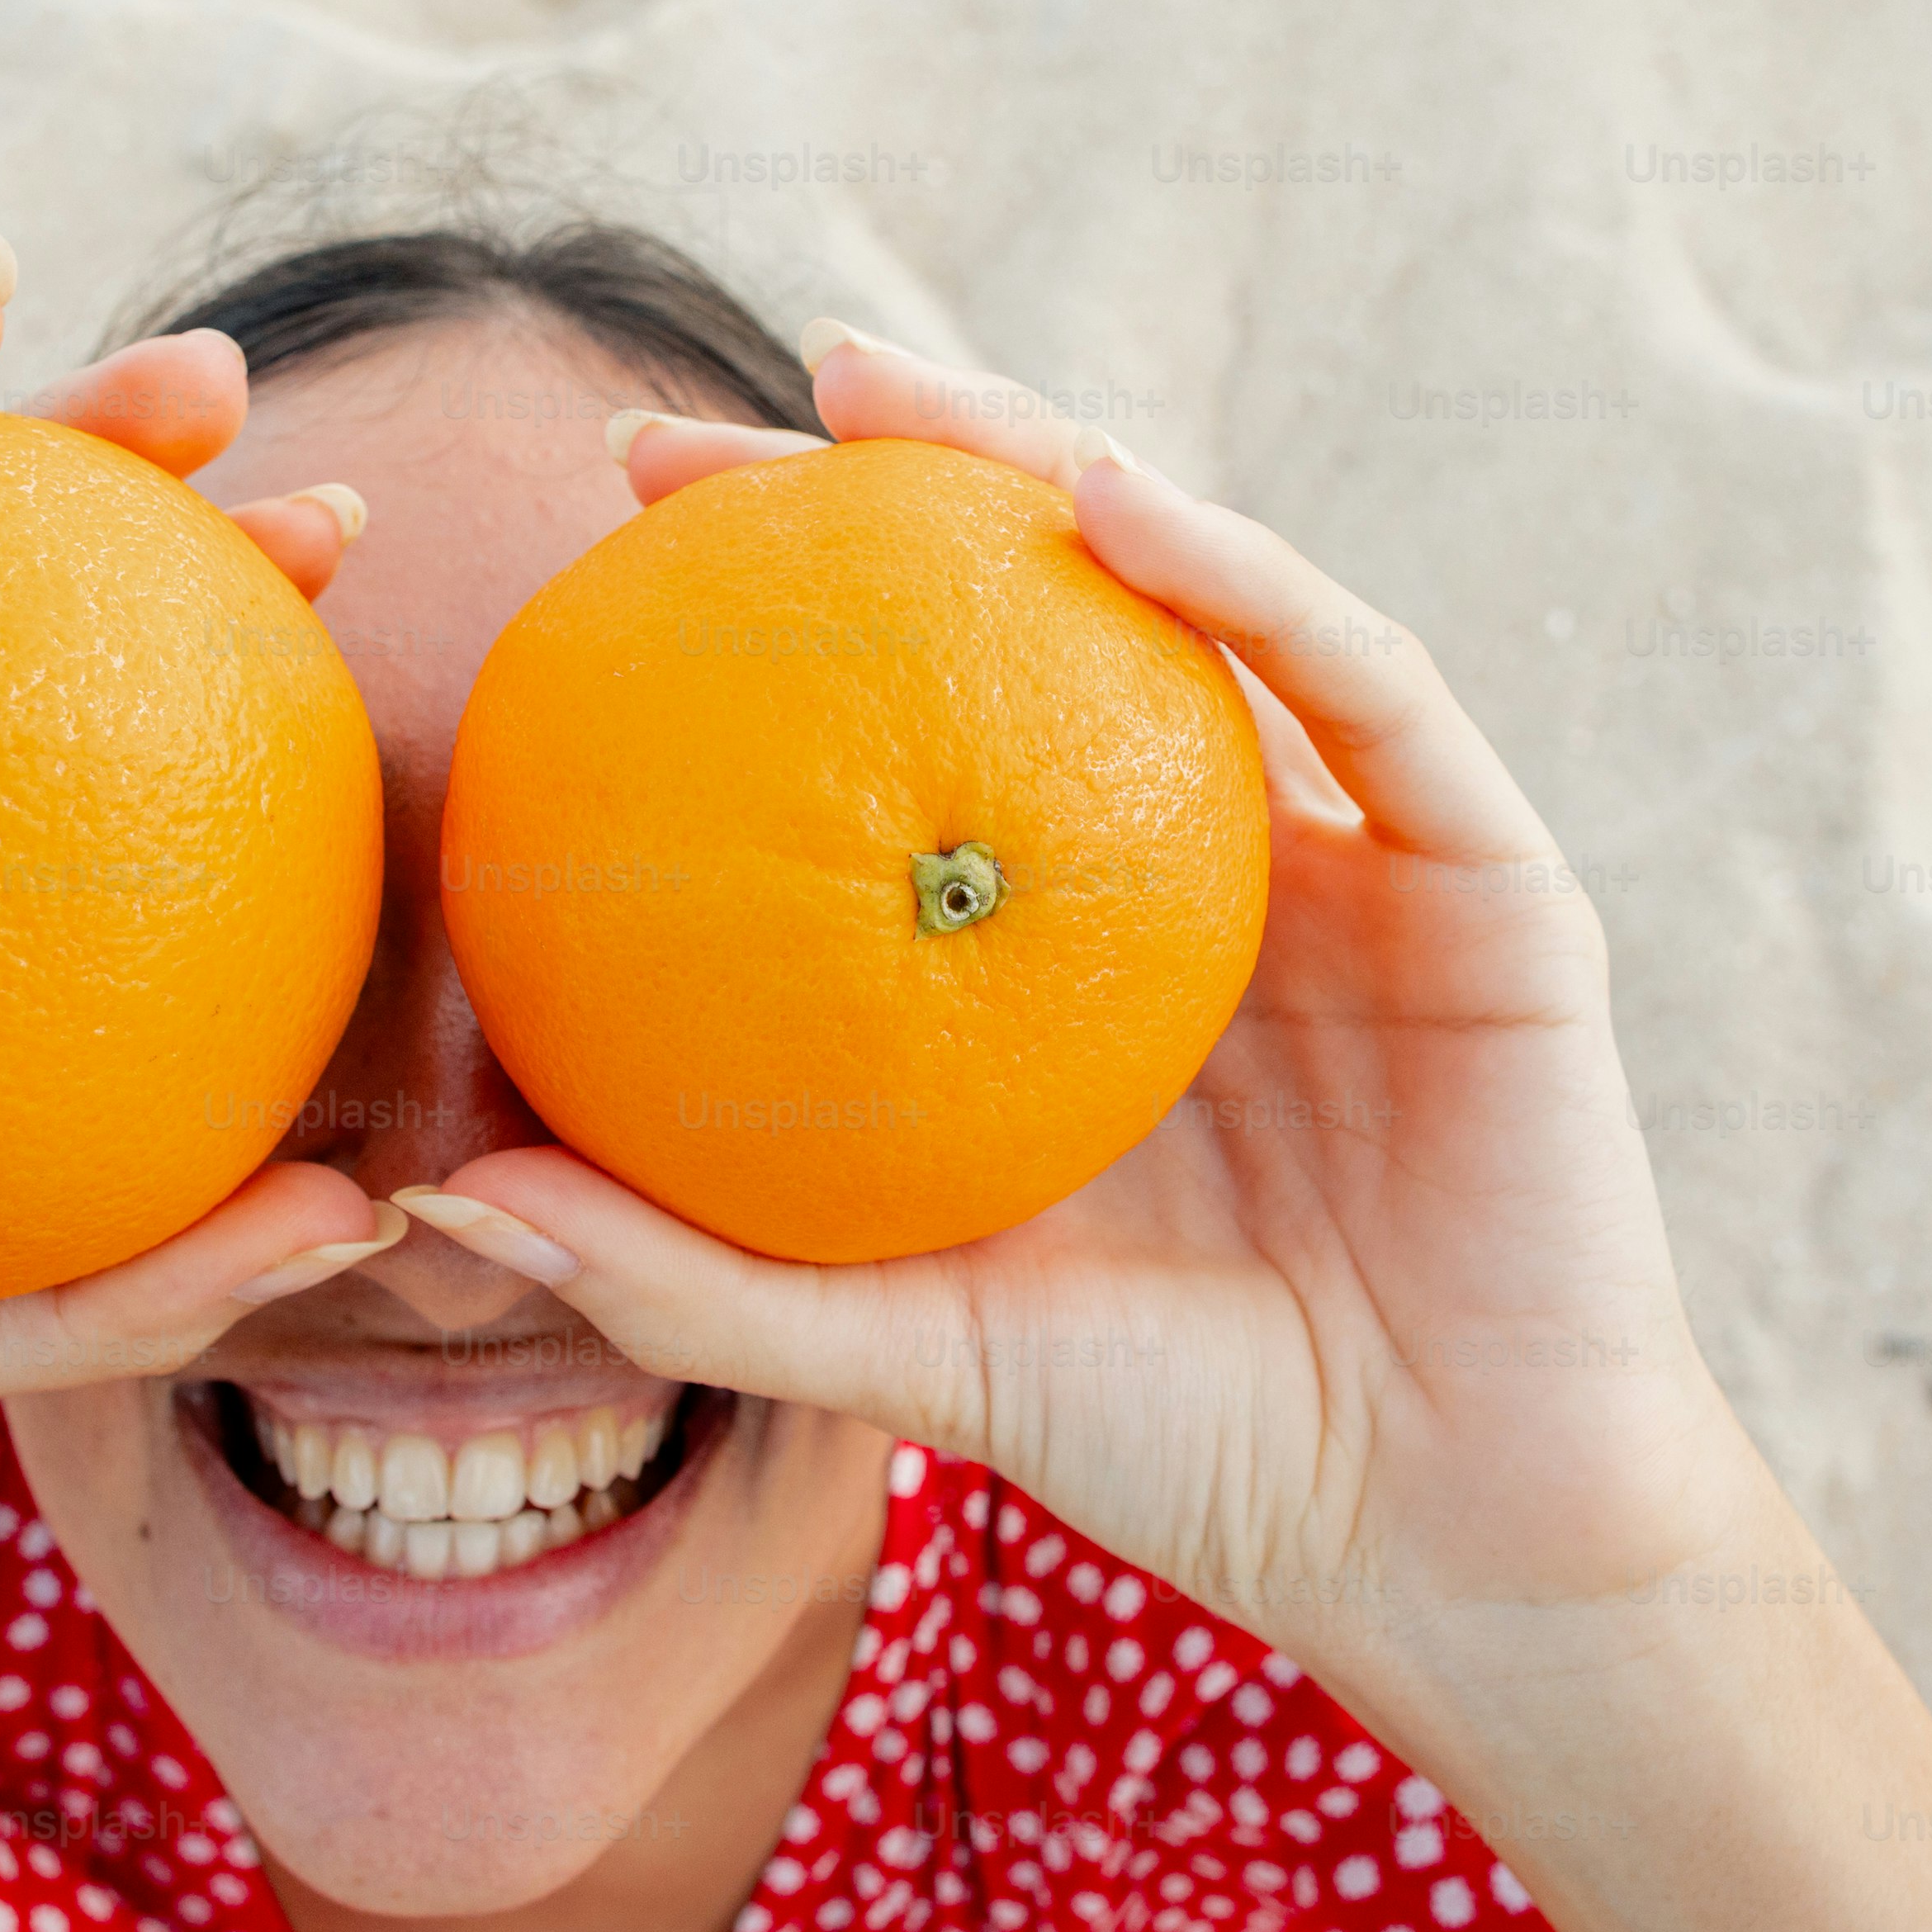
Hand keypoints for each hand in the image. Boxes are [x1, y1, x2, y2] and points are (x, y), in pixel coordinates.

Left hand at [406, 340, 1764, 1683]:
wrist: (1446, 1545)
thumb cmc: (1182, 1448)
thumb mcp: (904, 1349)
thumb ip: (694, 1280)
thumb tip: (439, 1198)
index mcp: (1086, 943)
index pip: (913, 719)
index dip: (763, 610)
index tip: (592, 533)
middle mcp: (1218, 864)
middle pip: (1039, 607)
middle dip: (865, 479)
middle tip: (677, 435)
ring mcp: (1366, 856)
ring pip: (1201, 586)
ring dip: (1037, 454)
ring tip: (872, 387)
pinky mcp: (1493, 878)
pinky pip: (1365, 684)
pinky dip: (1241, 574)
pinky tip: (1111, 504)